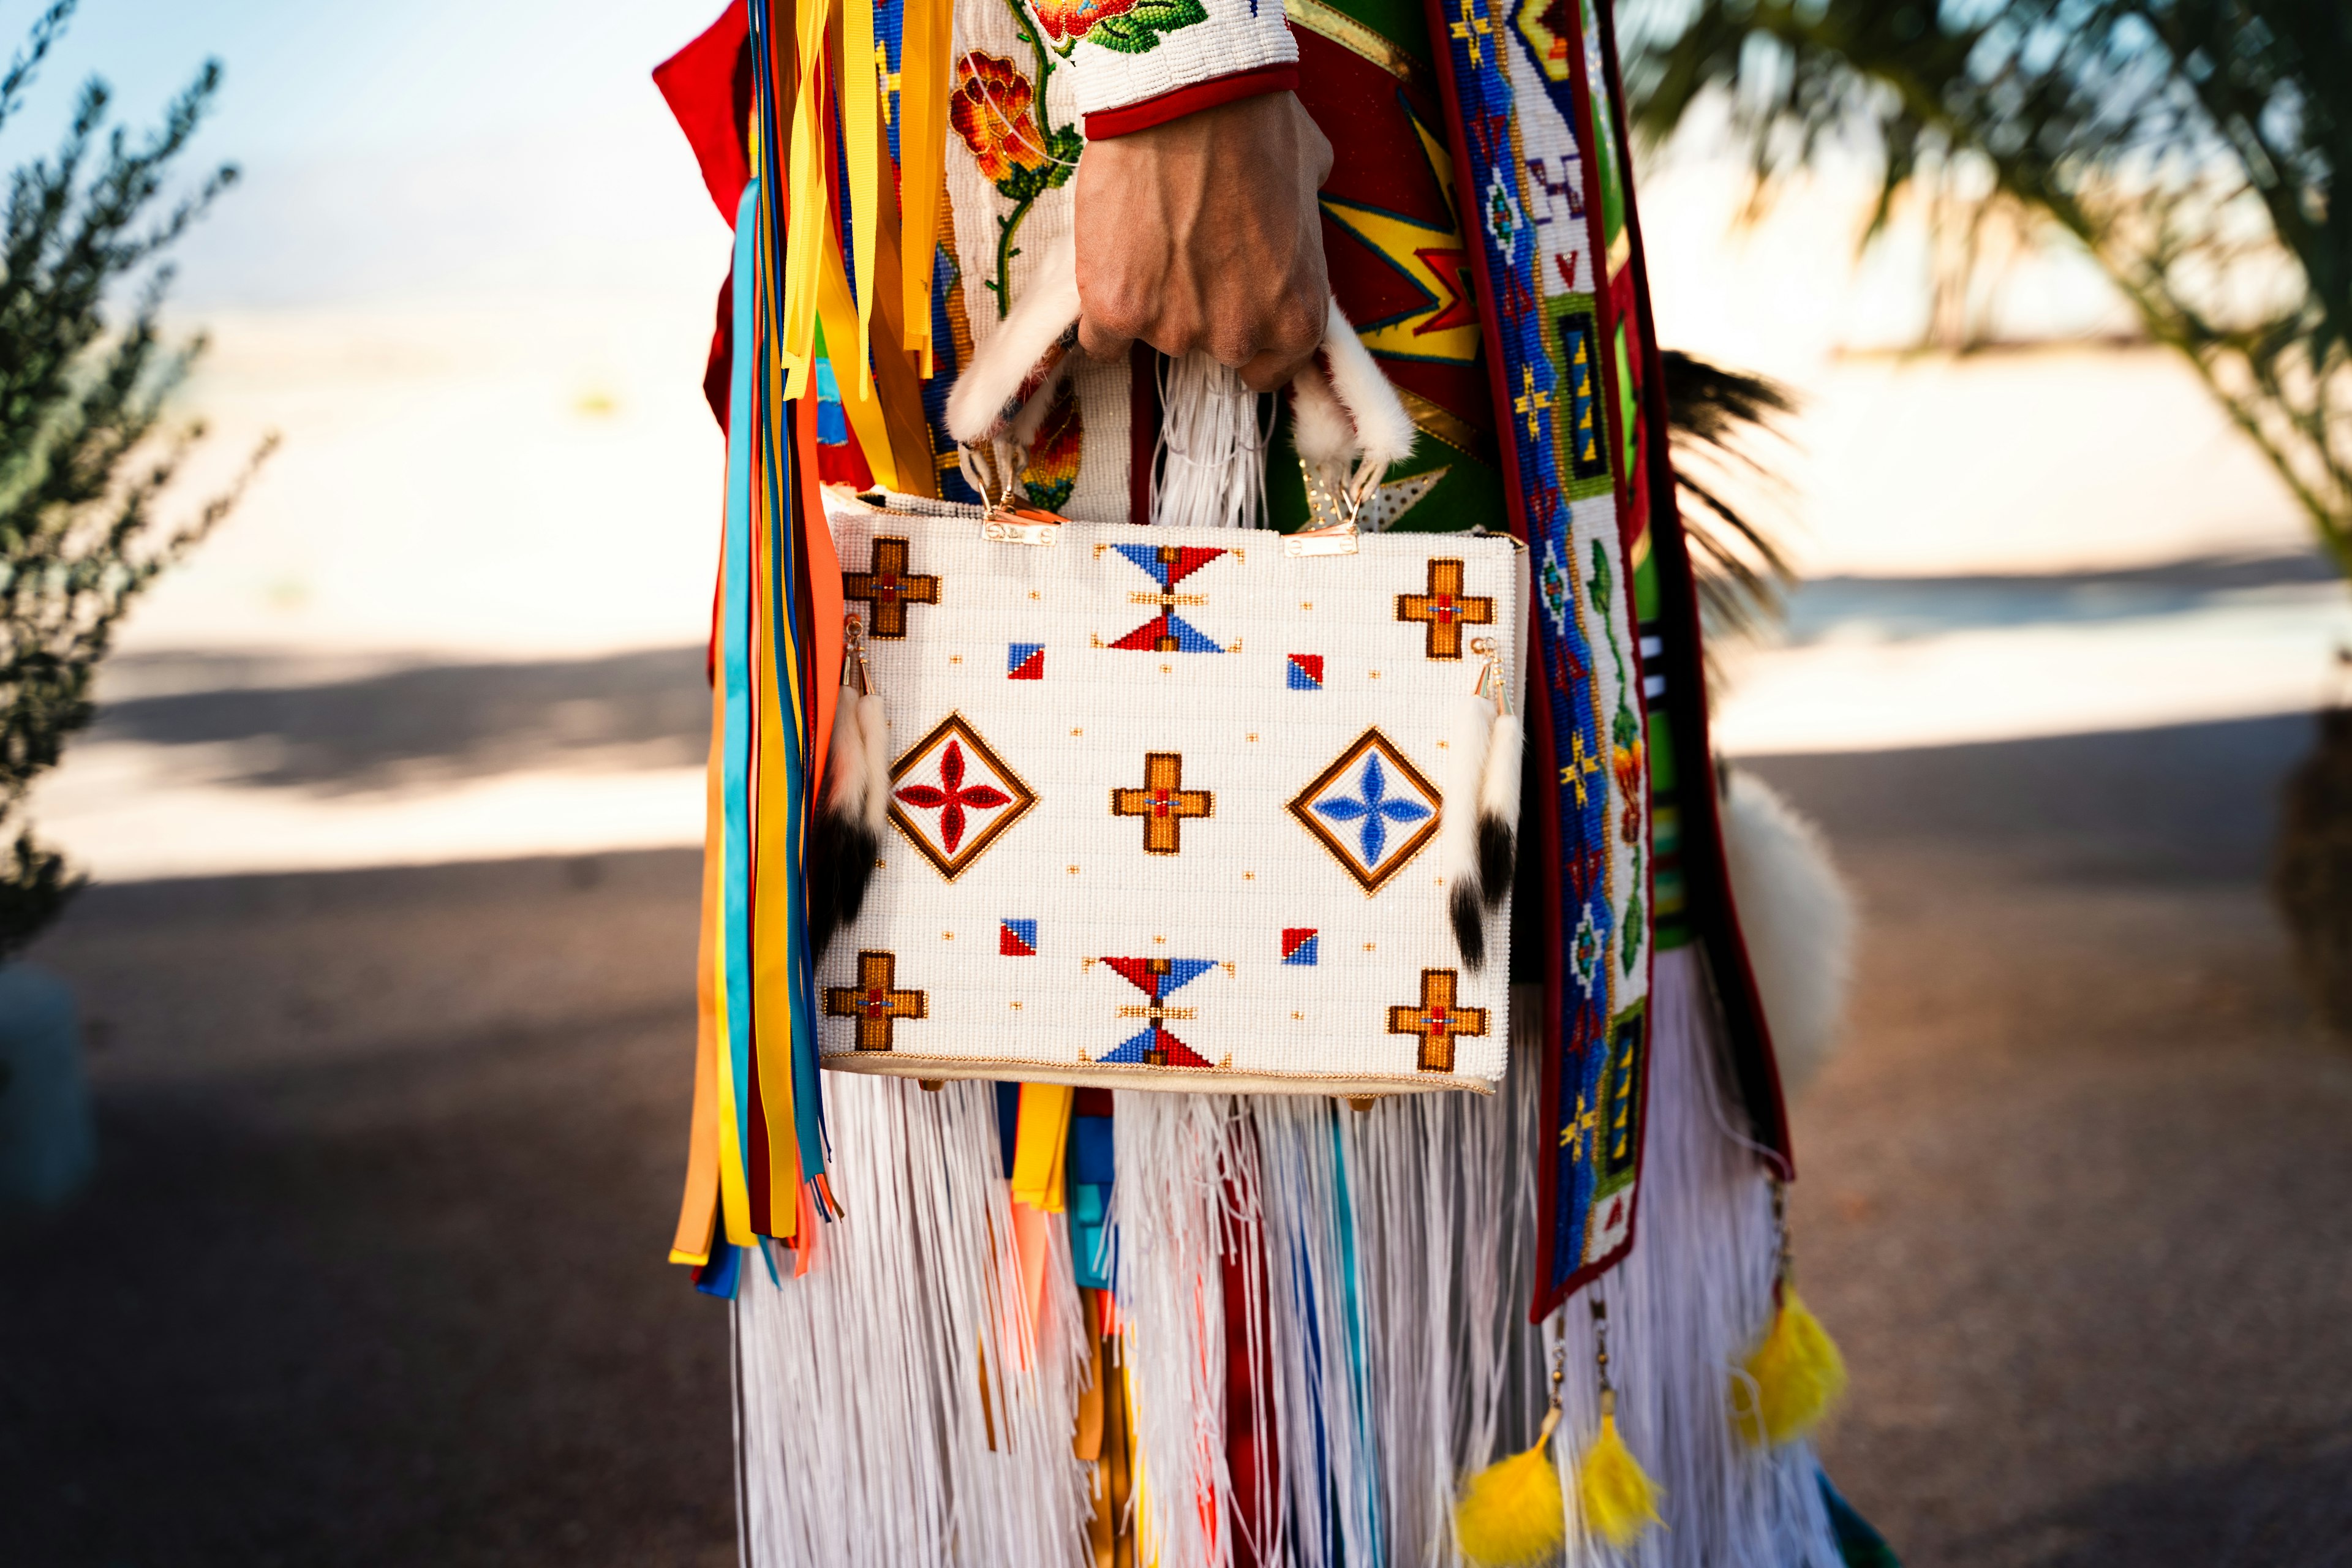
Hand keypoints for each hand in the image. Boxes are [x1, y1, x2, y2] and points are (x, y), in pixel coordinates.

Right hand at [1073, 91, 1332, 392]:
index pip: (1270, 369)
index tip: (1233, 306)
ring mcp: (1174, 329)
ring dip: (1150, 301)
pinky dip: (1102, 312)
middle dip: (1201, 310)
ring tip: (1149, 237)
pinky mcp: (1116, 310)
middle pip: (1212, 350)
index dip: (1251, 337)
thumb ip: (1305, 224)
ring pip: (1153, 338)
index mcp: (1297, 317)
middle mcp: (1239, 336)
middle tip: (1189, 252)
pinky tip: (1109, 269)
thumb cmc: (1256, 123)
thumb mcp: (1313, 176)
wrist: (1188, 95)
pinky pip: (1100, 338)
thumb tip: (1297, 214)